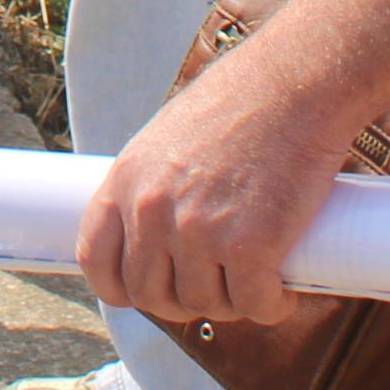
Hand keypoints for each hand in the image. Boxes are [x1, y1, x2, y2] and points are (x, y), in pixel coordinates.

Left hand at [78, 44, 355, 329]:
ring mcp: (198, 231)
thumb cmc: (240, 101)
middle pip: (151, 294)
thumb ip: (158, 182)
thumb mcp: (170, 137)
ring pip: (203, 305)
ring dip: (230, 303)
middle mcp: (152, 210)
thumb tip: (163, 231)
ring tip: (253, 280)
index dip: (120, 287)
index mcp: (125, 180)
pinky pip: (253, 305)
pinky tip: (281, 294)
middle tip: (216, 285)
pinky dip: (270, 307)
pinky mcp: (250, 246)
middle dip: (183, 300)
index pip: (96, 258)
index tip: (144, 292)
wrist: (293, 82)